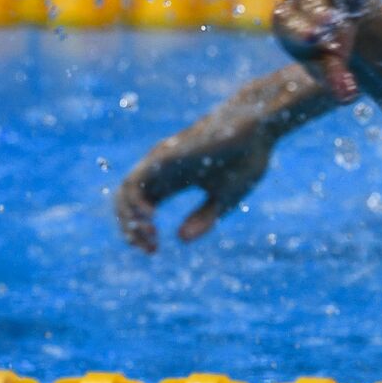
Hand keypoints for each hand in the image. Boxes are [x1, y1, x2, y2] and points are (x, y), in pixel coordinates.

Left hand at [115, 121, 275, 252]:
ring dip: (128, 218)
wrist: (257, 131)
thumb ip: (203, 219)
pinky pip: (135, 181)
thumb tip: (180, 240)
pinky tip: (149, 216)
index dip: (140, 233)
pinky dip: (134, 201)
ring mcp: (160, 163)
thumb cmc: (244, 161)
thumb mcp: (224, 199)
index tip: (153, 251)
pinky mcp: (163, 157)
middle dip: (131, 230)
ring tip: (148, 234)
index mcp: (173, 182)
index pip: (142, 210)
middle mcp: (161, 172)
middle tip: (150, 248)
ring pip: (124, 192)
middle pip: (127, 203)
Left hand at [273, 0, 375, 103]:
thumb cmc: (330, 46)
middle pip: (304, 2)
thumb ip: (337, 80)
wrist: (340, 16)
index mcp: (288, 24)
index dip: (301, 31)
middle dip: (317, 10)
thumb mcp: (331, 65)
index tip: (315, 37)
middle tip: (331, 21)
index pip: (290, 27)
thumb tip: (349, 96)